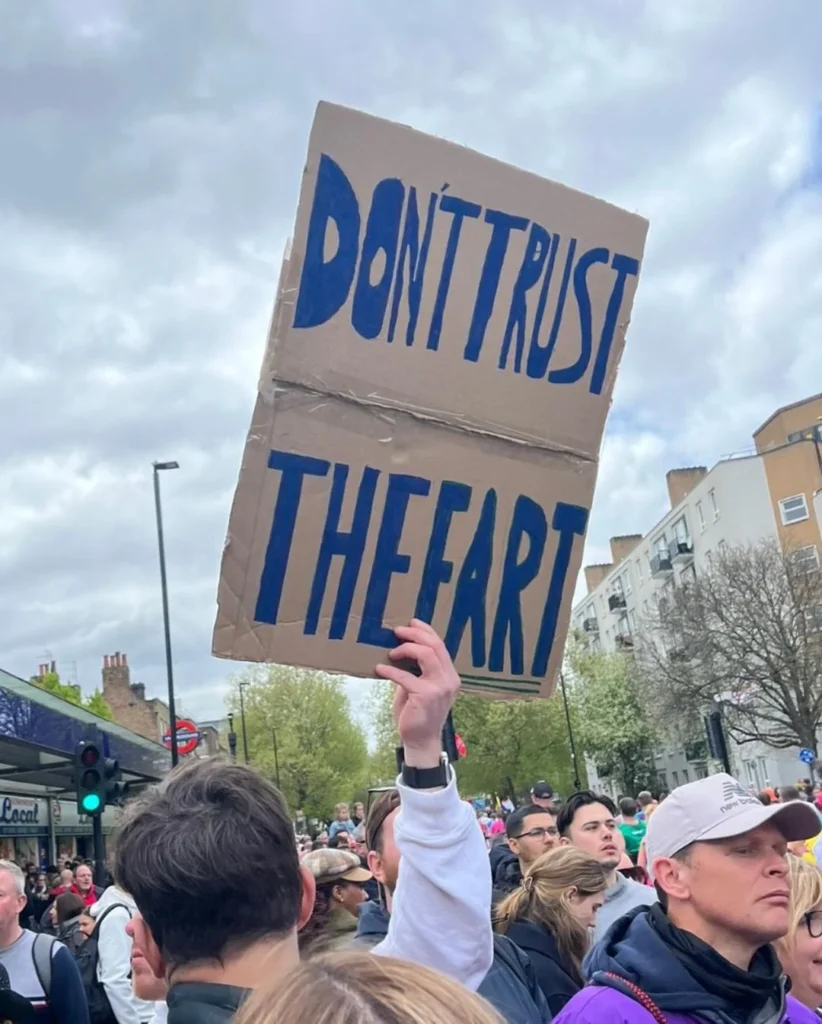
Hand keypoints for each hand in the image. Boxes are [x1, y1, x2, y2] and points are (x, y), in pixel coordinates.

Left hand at [375, 619, 459, 767]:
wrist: (420, 741)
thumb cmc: (417, 713)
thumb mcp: (420, 687)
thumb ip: (417, 670)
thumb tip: (400, 649)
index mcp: (449, 675)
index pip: (440, 645)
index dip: (426, 631)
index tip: (411, 622)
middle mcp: (449, 679)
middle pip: (435, 646)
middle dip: (415, 634)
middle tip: (397, 631)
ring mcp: (439, 687)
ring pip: (426, 655)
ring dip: (406, 649)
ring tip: (392, 652)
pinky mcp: (426, 696)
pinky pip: (406, 676)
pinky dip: (391, 670)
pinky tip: (380, 668)